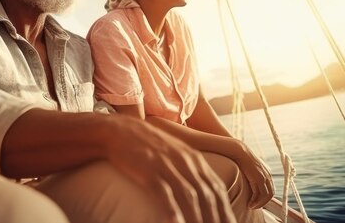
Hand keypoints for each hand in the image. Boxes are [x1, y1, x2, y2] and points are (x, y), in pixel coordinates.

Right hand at [105, 115, 236, 222]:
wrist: (119, 131)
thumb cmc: (146, 145)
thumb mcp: (174, 153)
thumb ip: (189, 169)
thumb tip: (202, 192)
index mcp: (194, 159)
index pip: (217, 188)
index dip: (225, 210)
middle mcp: (185, 162)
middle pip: (208, 195)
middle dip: (216, 219)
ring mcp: (167, 165)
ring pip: (190, 197)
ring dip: (198, 219)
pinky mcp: (149, 170)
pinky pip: (165, 194)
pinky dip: (173, 211)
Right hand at [232, 141, 274, 207]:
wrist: (239, 151)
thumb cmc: (242, 158)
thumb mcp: (252, 167)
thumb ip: (254, 174)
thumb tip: (252, 180)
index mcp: (267, 174)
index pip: (271, 190)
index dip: (265, 198)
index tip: (258, 202)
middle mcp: (267, 176)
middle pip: (271, 194)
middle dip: (263, 203)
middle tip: (255, 207)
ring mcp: (263, 177)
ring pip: (266, 195)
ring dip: (260, 203)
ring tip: (251, 206)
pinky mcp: (257, 178)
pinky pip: (259, 193)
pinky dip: (255, 200)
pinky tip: (249, 203)